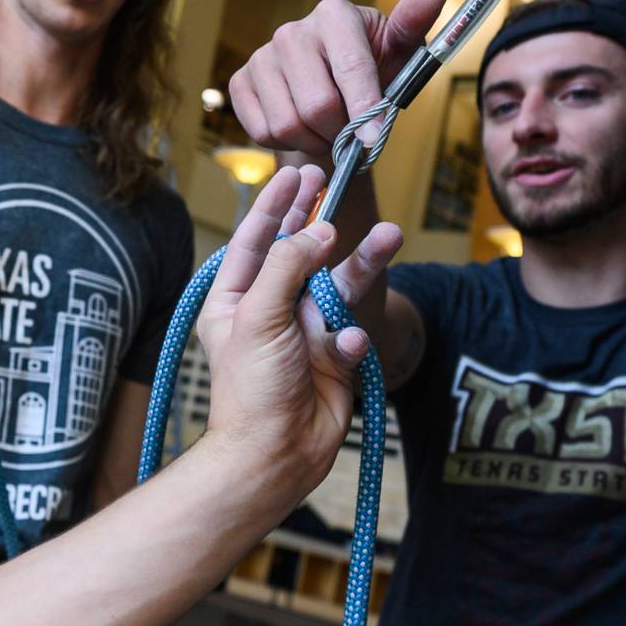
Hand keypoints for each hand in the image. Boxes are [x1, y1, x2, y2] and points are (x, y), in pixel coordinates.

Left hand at [196, 165, 402, 501]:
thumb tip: (320, 229)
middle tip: (335, 184)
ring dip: (363, 262)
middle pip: (301, 254)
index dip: (275, 204)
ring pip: (338, 285)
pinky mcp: (333, 356)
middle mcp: (268, 311)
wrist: (277, 453)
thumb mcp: (258, 315)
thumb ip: (288, 265)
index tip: (296, 172)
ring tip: (391, 235)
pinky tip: (345, 345)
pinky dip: (352, 335)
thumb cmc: (253, 388)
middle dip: (320, 221)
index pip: (255, 240)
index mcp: (234, 300)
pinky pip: (351, 331)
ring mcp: (303, 332)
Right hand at [226, 0, 445, 161]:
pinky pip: (264, 132)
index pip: (350, 68)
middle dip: (341, 133)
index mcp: (334, 15)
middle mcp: (292, 31)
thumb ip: (413, 26)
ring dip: (316, 142)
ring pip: (288, 124)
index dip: (365, 109)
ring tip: (331, 134)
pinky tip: (304, 131)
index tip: (373, 139)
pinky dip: (289, 144)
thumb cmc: (374, 69)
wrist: (332, 88)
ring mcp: (261, 57)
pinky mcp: (240, 82)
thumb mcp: (400, 53)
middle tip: (354, 138)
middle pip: (317, 105)